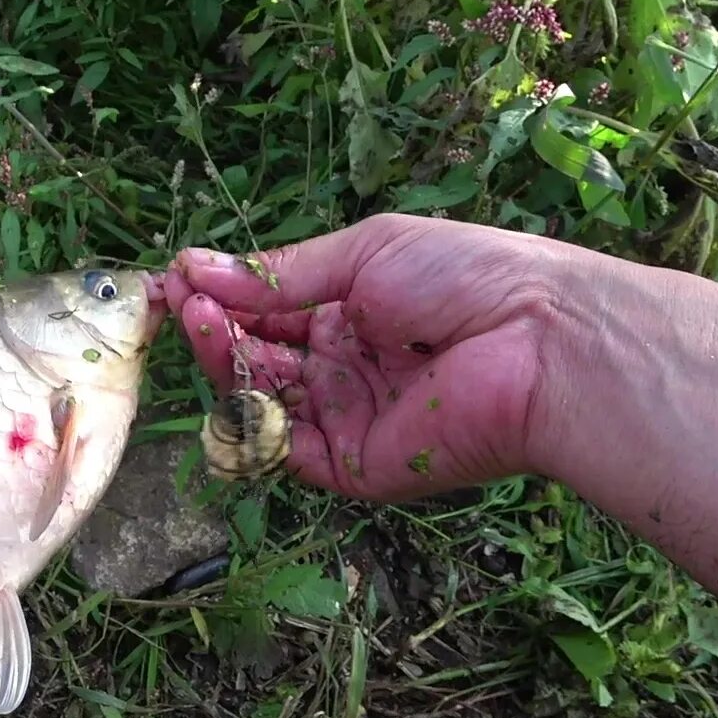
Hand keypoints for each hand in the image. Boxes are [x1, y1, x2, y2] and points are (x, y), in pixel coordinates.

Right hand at [164, 214, 579, 500]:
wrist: (539, 340)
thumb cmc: (468, 276)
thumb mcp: (367, 251)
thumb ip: (280, 272)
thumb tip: (196, 265)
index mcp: (358, 314)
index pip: (274, 311)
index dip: (225, 297)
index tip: (178, 278)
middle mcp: (349, 369)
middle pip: (260, 358)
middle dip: (217, 327)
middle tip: (178, 301)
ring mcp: (350, 418)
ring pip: (263, 400)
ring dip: (225, 362)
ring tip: (201, 322)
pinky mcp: (355, 466)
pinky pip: (286, 450)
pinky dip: (249, 417)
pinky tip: (230, 371)